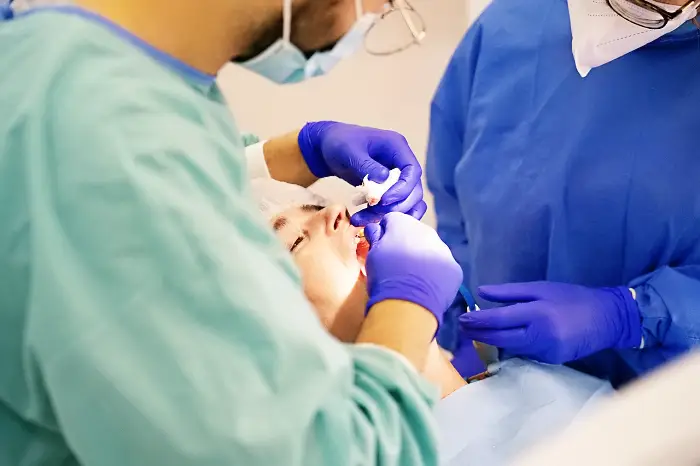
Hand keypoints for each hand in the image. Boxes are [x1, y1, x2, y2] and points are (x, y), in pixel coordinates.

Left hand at [298, 121, 425, 225]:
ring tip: (362, 219)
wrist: (328, 149)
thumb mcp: (349, 151)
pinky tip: (367, 221)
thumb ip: (367, 165)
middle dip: (396, 206)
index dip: (403, 188)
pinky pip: (396, 206)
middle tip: (373, 212)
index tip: (383, 200)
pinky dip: (385, 216)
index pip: (412, 171)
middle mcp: (401, 162)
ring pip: (405, 202)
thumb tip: (384, 180)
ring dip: (388, 214)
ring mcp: (396, 177)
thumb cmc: (339, 143)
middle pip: (413, 190)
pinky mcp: (388, 189)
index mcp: (397, 147)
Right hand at [363, 213, 462, 326]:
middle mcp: (427, 232)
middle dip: (407, 244)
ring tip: (412, 279)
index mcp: (403, 224)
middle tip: (397, 265)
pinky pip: (443, 267)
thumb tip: (375, 228)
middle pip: (415, 233)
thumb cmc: (385, 277)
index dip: (385, 233)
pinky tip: (426, 287)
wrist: (407, 304)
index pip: (392, 220)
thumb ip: (375, 237)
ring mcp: (443, 250)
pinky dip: (436, 275)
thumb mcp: (371, 255)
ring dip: (423, 259)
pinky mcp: (454, 268)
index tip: (382, 247)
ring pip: (431, 250)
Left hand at [458, 282, 641, 363]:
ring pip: (511, 347)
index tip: (461, 319)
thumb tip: (481, 291)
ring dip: (493, 340)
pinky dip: (515, 344)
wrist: (607, 318)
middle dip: (479, 333)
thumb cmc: (572, 298)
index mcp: (537, 313)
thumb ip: (510, 292)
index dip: (478, 321)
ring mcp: (546, 351)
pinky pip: (526, 352)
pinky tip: (506, 337)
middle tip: (462, 328)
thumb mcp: (541, 288)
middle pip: (500, 338)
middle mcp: (540, 336)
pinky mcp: (552, 360)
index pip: (499, 320)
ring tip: (477, 331)